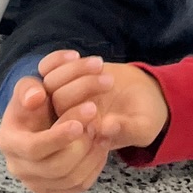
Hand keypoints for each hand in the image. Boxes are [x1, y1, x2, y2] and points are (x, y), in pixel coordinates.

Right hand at [0, 74, 109, 192]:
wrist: (38, 122)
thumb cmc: (33, 104)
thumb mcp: (27, 88)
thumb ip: (29, 88)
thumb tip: (36, 97)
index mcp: (9, 142)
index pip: (33, 148)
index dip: (57, 138)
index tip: (79, 125)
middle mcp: (19, 168)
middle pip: (56, 167)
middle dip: (81, 146)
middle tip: (96, 123)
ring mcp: (37, 184)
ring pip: (72, 179)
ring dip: (91, 155)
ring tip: (101, 131)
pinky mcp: (55, 192)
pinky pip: (81, 185)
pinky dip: (95, 166)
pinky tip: (101, 144)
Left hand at [37, 51, 168, 151]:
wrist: (144, 94)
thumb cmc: (145, 117)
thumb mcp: (144, 128)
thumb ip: (127, 129)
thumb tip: (106, 127)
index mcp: (84, 138)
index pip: (66, 128)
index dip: (75, 117)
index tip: (95, 108)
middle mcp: (69, 118)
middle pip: (58, 102)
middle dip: (83, 88)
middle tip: (110, 82)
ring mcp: (64, 97)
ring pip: (52, 81)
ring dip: (76, 70)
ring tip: (101, 66)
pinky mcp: (63, 77)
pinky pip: (47, 67)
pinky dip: (59, 59)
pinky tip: (79, 55)